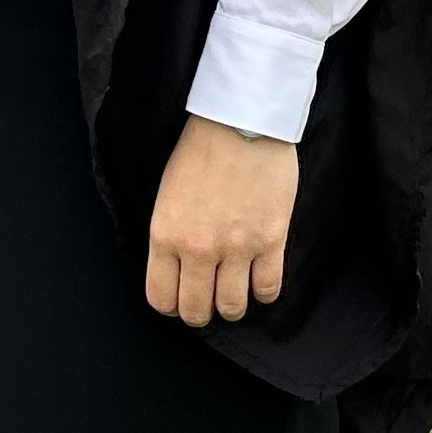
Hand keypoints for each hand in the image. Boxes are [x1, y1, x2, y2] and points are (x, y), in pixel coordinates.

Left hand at [146, 119, 297, 327]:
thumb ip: (170, 236)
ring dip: (232, 305)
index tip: (180, 298)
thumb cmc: (201, 150)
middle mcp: (198, 248)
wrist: (241, 120)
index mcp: (165, 236)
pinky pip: (268, 289)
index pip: (161, 299)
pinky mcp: (271, 240)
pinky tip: (259, 278)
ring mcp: (237, 247)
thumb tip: (178, 268)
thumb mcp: (166, 195)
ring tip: (234, 291)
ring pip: (232, 307)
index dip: (171, 305)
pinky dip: (263, 292)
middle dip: (200, 312)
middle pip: (196, 311)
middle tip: (207, 299)